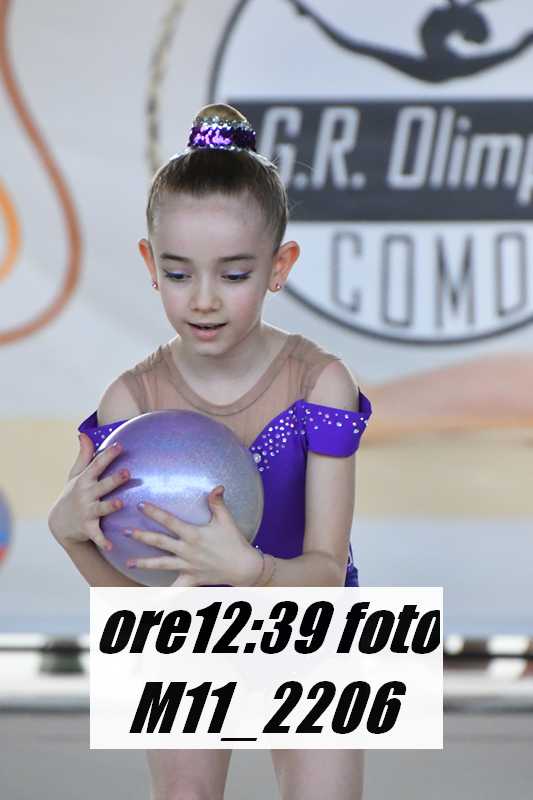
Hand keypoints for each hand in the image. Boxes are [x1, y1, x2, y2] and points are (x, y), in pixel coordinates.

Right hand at [47, 433, 130, 551]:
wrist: (59, 523)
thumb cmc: (73, 494)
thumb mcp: (75, 474)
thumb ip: (84, 455)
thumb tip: (83, 433)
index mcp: (85, 479)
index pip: (98, 464)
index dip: (109, 455)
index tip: (120, 445)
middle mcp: (86, 494)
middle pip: (102, 485)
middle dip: (114, 479)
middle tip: (127, 473)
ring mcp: (86, 511)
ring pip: (101, 508)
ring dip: (110, 506)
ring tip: (121, 504)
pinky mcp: (87, 528)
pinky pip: (97, 535)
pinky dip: (103, 541)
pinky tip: (112, 546)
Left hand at [124, 486, 263, 586]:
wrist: (243, 567)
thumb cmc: (234, 541)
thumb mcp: (226, 520)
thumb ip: (218, 503)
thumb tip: (218, 486)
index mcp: (193, 534)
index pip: (169, 521)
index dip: (154, 512)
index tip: (140, 505)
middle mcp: (187, 551)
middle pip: (159, 542)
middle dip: (141, 536)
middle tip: (124, 531)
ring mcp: (187, 567)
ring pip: (161, 564)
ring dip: (144, 563)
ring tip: (128, 562)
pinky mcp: (191, 580)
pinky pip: (175, 589)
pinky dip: (163, 596)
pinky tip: (150, 601)